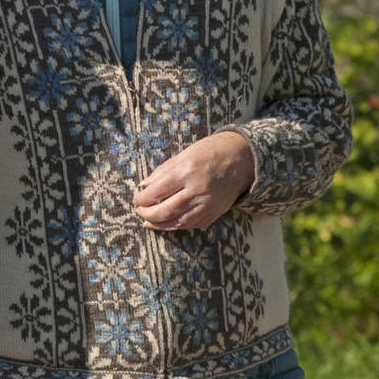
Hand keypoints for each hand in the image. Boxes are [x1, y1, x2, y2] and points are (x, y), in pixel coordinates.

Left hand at [134, 131, 254, 230]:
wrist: (243, 159)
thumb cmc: (211, 151)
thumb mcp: (184, 154)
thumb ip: (162, 171)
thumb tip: (144, 186)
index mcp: (186, 172)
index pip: (156, 191)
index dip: (142, 199)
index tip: (136, 199)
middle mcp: (197, 190)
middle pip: (165, 211)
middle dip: (147, 214)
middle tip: (140, 211)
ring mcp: (207, 204)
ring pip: (177, 222)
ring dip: (159, 224)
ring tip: (148, 221)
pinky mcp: (214, 213)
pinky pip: (191, 225)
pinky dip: (176, 226)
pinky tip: (167, 223)